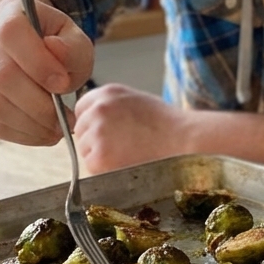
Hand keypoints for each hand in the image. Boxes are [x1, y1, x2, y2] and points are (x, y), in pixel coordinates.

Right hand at [0, 0, 94, 144]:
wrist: (15, 44)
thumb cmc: (49, 41)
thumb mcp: (71, 37)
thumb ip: (72, 46)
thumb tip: (56, 51)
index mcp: (5, 12)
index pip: (11, 32)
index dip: (38, 62)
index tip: (63, 84)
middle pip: (2, 75)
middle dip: (39, 104)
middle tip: (66, 118)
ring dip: (29, 124)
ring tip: (56, 129)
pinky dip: (17, 133)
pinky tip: (40, 133)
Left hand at [74, 84, 191, 172]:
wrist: (182, 140)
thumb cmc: (167, 124)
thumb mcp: (136, 100)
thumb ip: (111, 106)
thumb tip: (93, 120)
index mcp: (107, 93)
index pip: (81, 108)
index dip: (93, 122)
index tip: (106, 131)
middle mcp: (98, 110)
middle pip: (81, 130)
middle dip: (95, 140)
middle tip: (121, 146)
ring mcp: (97, 133)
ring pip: (84, 150)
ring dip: (100, 155)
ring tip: (127, 154)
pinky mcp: (99, 157)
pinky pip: (91, 166)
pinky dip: (105, 170)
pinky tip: (126, 163)